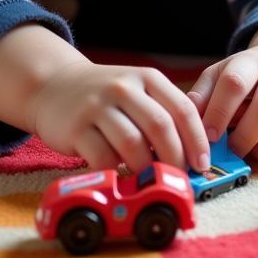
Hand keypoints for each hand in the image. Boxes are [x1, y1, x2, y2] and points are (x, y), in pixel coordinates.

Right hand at [28, 60, 210, 173]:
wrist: (55, 85)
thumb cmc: (106, 96)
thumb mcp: (137, 90)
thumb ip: (162, 112)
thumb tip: (192, 154)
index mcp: (147, 77)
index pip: (182, 108)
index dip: (197, 139)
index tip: (202, 164)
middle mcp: (124, 87)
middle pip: (160, 126)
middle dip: (175, 159)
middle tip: (178, 178)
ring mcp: (98, 106)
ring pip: (133, 143)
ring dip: (146, 169)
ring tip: (149, 179)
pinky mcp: (76, 127)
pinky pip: (103, 158)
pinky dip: (117, 172)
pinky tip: (120, 175)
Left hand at [187, 42, 257, 160]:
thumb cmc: (244, 77)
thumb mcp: (219, 76)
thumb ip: (203, 96)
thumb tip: (184, 120)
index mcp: (250, 62)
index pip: (235, 82)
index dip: (220, 112)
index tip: (209, 137)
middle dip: (245, 136)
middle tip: (231, 151)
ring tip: (252, 151)